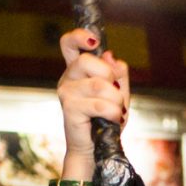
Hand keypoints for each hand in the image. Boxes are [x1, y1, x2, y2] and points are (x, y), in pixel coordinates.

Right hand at [55, 27, 129, 160]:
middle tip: (115, 93)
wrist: (97, 149)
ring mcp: (66, 92)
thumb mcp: (119, 93)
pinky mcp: (69, 108)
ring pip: (99, 84)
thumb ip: (118, 73)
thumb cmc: (106, 120)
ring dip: (116, 100)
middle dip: (109, 76)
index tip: (94, 41)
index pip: (68, 43)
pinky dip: (113, 112)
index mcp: (77, 71)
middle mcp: (68, 78)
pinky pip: (99, 104)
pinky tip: (113, 119)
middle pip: (87, 60)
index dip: (79, 36)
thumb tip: (110, 55)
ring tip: (117, 111)